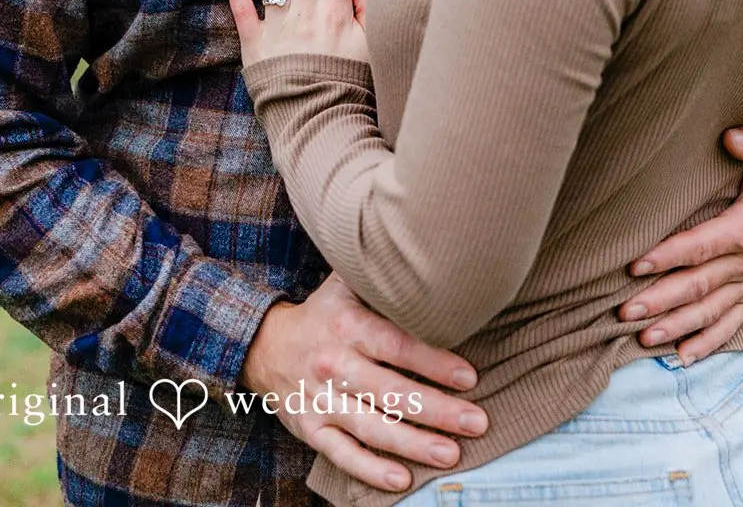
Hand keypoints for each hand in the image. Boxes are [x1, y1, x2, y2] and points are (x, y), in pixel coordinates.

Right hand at [240, 273, 487, 492]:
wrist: (265, 345)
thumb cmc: (324, 313)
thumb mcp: (347, 285)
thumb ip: (382, 278)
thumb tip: (431, 263)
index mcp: (349, 326)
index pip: (398, 346)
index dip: (435, 363)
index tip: (470, 378)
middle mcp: (335, 364)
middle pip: (393, 393)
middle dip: (438, 410)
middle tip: (477, 422)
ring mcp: (322, 401)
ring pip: (373, 428)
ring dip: (415, 444)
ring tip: (452, 453)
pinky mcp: (311, 430)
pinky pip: (343, 455)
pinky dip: (371, 470)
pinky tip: (402, 479)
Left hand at [618, 125, 742, 362]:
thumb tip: (731, 136)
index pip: (706, 245)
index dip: (671, 255)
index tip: (636, 264)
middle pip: (701, 285)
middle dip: (661, 300)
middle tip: (624, 311)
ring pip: (711, 310)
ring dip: (677, 326)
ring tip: (642, 337)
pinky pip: (732, 324)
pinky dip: (707, 343)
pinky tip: (681, 358)